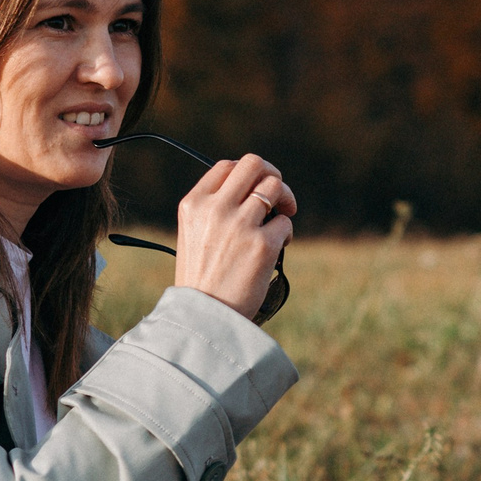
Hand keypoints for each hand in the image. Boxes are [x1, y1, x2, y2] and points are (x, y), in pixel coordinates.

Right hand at [173, 153, 294, 321]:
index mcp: (194, 204)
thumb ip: (214, 208)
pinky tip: (278, 247)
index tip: (256, 186)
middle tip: (279, 196)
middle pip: (254, 164)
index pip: (227, 165)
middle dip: (273, 176)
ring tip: (280, 221)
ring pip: (276, 188)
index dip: (248, 172)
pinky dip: (286, 232)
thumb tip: (251, 189)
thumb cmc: (202, 279)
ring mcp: (240, 224)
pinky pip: (285, 222)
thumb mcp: (193, 234)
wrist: (204, 316)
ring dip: (285, 201)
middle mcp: (216, 208)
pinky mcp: (263, 244)